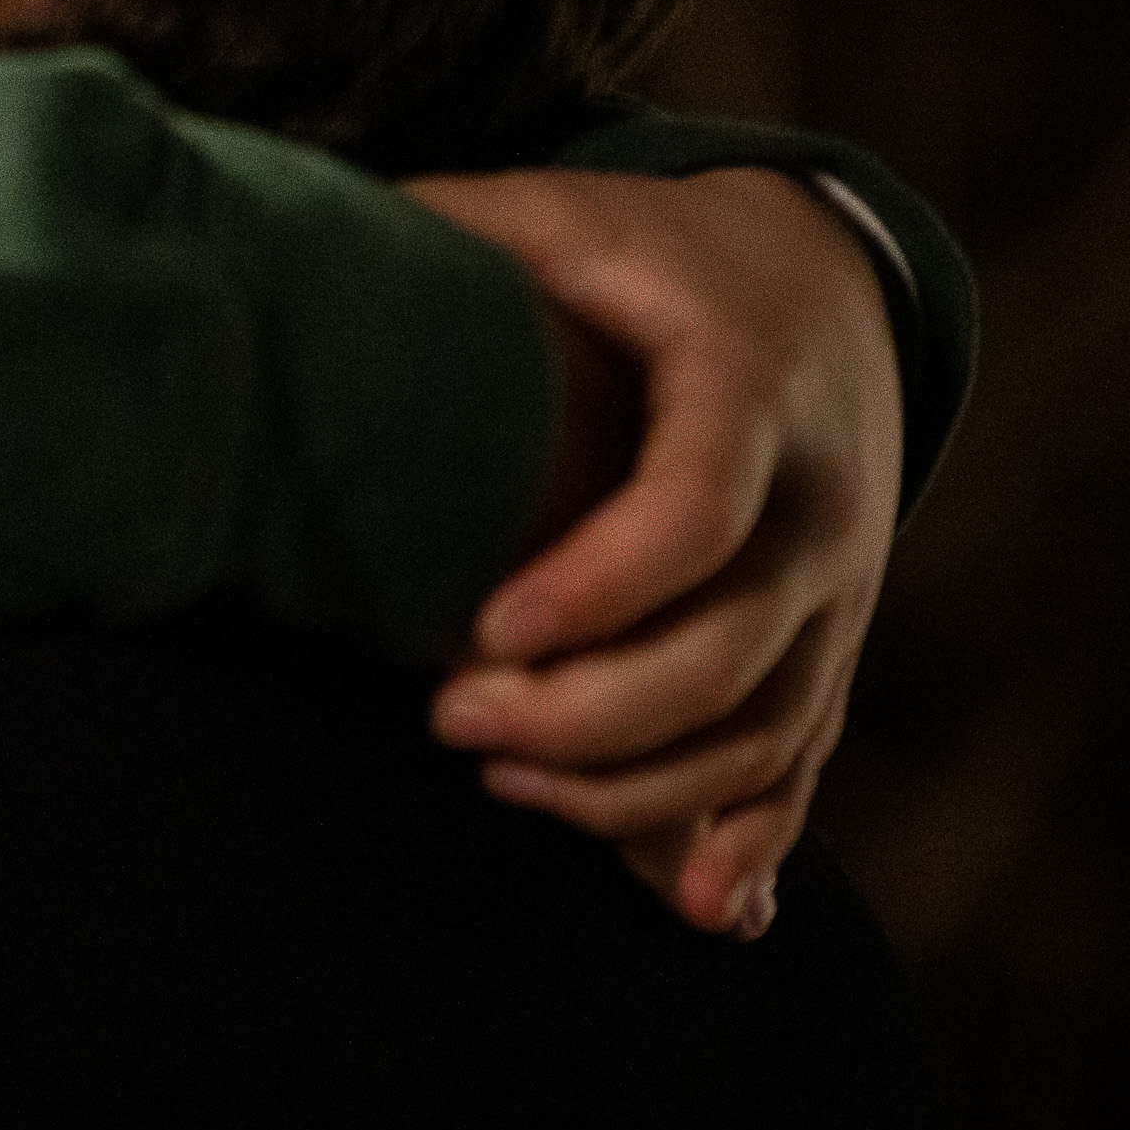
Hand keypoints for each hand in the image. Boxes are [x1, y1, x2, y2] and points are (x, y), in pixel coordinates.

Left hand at [394, 168, 902, 940]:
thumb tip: (292, 237)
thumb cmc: (654, 254)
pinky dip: (756, 843)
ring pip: (763, 731)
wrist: (825, 286)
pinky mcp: (830, 648)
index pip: (700, 508)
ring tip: (499, 775)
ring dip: (636, 784)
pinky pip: (806, 764)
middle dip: (590, 711)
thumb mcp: (564, 217)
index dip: (600, 584)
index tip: (484, 629)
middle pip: (730, 650)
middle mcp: (818, 501)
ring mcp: (838, 590)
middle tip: (445, 714)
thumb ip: (449, 226)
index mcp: (748, 382)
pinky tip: (700, 911)